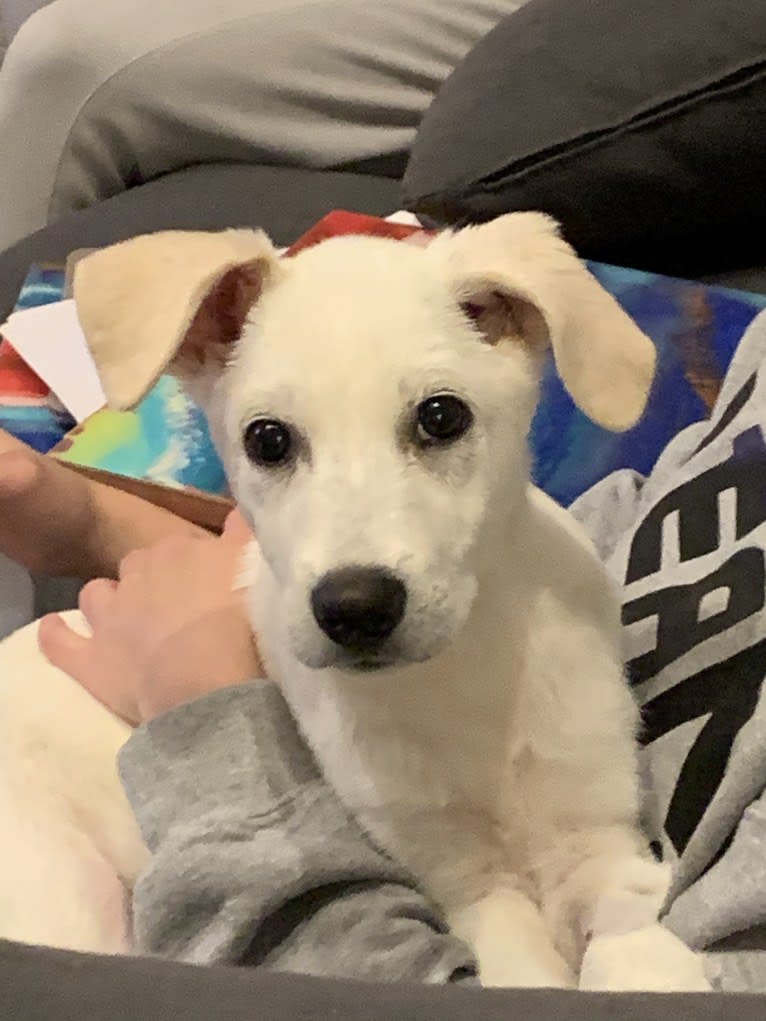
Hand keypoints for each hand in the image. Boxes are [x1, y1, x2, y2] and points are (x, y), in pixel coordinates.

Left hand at [38, 510, 262, 723]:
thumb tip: (239, 511)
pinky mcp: (90, 659)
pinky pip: (60, 641)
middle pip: (140, 564)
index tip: (211, 584)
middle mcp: (139, 572)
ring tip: (125, 617)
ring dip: (107, 599)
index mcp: (181, 549)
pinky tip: (55, 630)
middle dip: (153, 580)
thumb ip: (245, 532)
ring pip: (98, 592)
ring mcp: (109, 615)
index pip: (183, 546)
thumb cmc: (242, 622)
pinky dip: (56, 635)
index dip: (196, 565)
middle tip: (179, 608)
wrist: (208, 682)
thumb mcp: (255, 563)